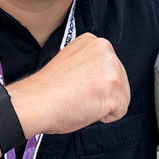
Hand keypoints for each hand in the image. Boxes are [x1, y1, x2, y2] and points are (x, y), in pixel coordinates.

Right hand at [7, 33, 129, 134]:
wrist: (37, 101)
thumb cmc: (47, 88)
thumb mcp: (71, 61)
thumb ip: (89, 64)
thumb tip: (98, 76)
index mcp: (93, 41)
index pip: (109, 67)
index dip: (95, 82)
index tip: (79, 84)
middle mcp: (106, 50)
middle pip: (119, 80)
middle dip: (102, 92)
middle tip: (79, 94)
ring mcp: (112, 69)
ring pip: (121, 96)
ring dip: (103, 104)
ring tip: (81, 99)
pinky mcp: (115, 89)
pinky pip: (120, 111)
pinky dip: (105, 116)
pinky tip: (86, 108)